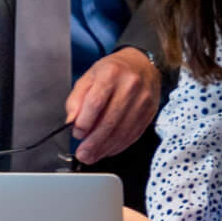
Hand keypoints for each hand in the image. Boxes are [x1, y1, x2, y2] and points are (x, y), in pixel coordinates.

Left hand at [68, 48, 160, 163]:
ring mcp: (142, 100)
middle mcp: (130, 86)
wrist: (143, 65)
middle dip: (93, 142)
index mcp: (111, 73)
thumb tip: (72, 120)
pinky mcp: (149, 112)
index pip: (95, 103)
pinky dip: (118, 146)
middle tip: (83, 154)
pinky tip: (107, 150)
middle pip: (110, 121)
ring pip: (122, 131)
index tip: (77, 133)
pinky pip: (132, 134)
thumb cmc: (113, 71)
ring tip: (92, 156)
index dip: (84, 122)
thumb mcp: (89, 76)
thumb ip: (77, 98)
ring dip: (105, 148)